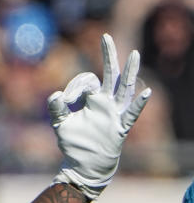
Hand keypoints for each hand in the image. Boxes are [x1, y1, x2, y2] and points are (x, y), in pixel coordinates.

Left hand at [49, 33, 150, 199]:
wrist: (85, 164)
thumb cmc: (74, 143)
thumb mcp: (60, 124)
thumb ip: (56, 109)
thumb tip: (55, 94)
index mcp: (92, 100)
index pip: (88, 82)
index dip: (75, 88)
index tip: (65, 101)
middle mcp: (106, 103)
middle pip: (111, 75)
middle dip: (109, 56)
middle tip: (105, 38)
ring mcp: (115, 114)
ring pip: (125, 88)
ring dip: (129, 72)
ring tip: (134, 55)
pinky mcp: (120, 127)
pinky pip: (131, 114)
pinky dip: (138, 104)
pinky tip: (146, 93)